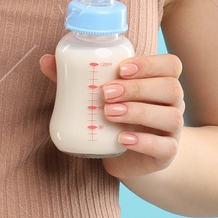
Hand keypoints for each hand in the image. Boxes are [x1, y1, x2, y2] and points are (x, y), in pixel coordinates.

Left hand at [38, 51, 184, 179]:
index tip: (120, 68)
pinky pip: (165, 147)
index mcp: (160, 82)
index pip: (170, 65)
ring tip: (109, 113)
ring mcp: (172, 130)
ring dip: (138, 112)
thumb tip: (45, 60)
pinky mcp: (166, 154)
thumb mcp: (100, 96)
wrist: (131, 157)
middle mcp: (172, 104)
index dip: (150, 63)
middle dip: (137, 88)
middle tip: (105, 93)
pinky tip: (121, 139)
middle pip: (171, 88)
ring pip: (171, 117)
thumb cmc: (116, 117)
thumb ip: (75, 78)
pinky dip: (143, 142)